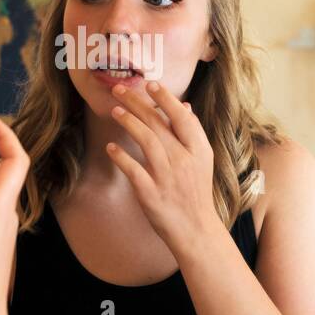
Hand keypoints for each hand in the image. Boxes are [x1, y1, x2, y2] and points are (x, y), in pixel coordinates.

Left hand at [106, 80, 220, 261]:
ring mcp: (167, 177)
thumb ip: (193, 133)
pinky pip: (134, 170)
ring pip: (146, 141)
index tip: (150, 84)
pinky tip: (111, 147)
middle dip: (137, 103)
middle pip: (158, 124)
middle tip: (120, 90)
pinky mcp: (151, 194)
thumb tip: (185, 106)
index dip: (166, 98)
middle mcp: (184, 160)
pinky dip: (121, 157)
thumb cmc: (196, 192)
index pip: (182, 116)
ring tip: (115, 111)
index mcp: (198, 150)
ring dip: (129, 123)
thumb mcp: (203, 160)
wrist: (196, 230)